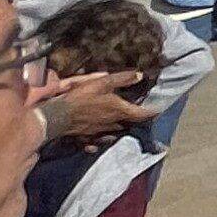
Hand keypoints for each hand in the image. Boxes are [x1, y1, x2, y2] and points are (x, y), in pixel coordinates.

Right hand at [38, 72, 152, 143]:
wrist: (57, 116)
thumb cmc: (82, 97)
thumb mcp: (102, 83)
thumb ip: (122, 79)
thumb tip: (140, 75)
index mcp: (119, 111)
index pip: (142, 114)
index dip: (152, 112)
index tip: (159, 110)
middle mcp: (113, 124)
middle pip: (128, 123)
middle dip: (135, 119)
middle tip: (139, 113)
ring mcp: (100, 133)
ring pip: (115, 131)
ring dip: (120, 126)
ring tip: (122, 121)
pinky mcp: (87, 138)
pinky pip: (98, 140)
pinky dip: (103, 138)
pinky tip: (103, 136)